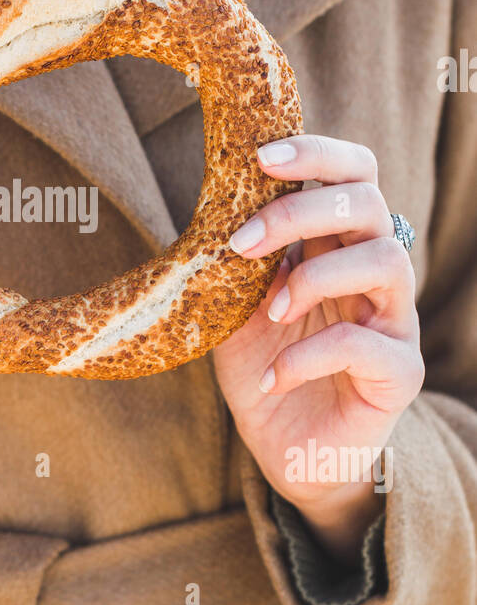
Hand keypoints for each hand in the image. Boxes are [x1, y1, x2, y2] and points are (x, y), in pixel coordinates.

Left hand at [213, 135, 423, 565]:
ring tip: (270, 311)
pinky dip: (308, 355)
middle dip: (301, 210)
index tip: (261, 159)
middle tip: (242, 243)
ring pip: (386, 261)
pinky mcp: (399, 372)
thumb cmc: (266, 368)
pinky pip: (366, 345)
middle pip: (369, 203)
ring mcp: (394, 320)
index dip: (317, 153)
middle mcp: (375, 273)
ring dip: (314, 277)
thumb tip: (204, 209)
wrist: (289, 450)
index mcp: (339, 244)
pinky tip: (273, 376)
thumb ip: (232, 260)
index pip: (354, 174)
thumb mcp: (235, 306)